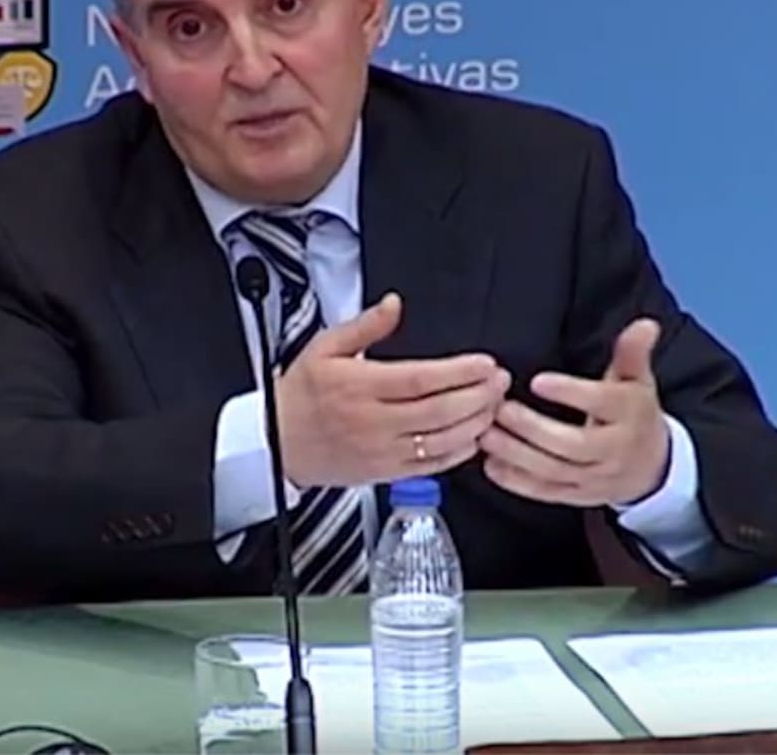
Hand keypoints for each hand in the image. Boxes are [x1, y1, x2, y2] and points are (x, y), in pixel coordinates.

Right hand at [277, 292, 510, 487]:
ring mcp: (381, 450)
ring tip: (494, 405)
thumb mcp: (324, 348)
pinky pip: (430, 466)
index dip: (459, 372)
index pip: (420, 379)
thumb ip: (364, 326)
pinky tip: (473, 436)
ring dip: (475, 423)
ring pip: (440, 441)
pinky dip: (458, 453)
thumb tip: (393, 304)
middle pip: (439, 411)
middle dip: (478, 396)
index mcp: (359, 386)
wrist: (276, 442)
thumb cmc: (300, 395)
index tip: (485, 363)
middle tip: (501, 381)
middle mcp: (373, 421)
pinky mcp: (385, 473)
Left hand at [479, 318, 669, 506]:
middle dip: (533, 429)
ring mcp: (596, 478)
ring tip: (485, 434)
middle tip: (500, 409)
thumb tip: (644, 324)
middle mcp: (615, 450)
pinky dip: (517, 482)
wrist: (652, 468)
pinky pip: (546, 493)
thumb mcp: (636, 381)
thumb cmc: (634, 414)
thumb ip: (632, 353)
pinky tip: (490, 465)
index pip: (602, 403)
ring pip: (554, 471)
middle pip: (573, 444)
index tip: (537, 381)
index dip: (571, 393)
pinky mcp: (577, 496)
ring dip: (516, 455)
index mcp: (630, 415)